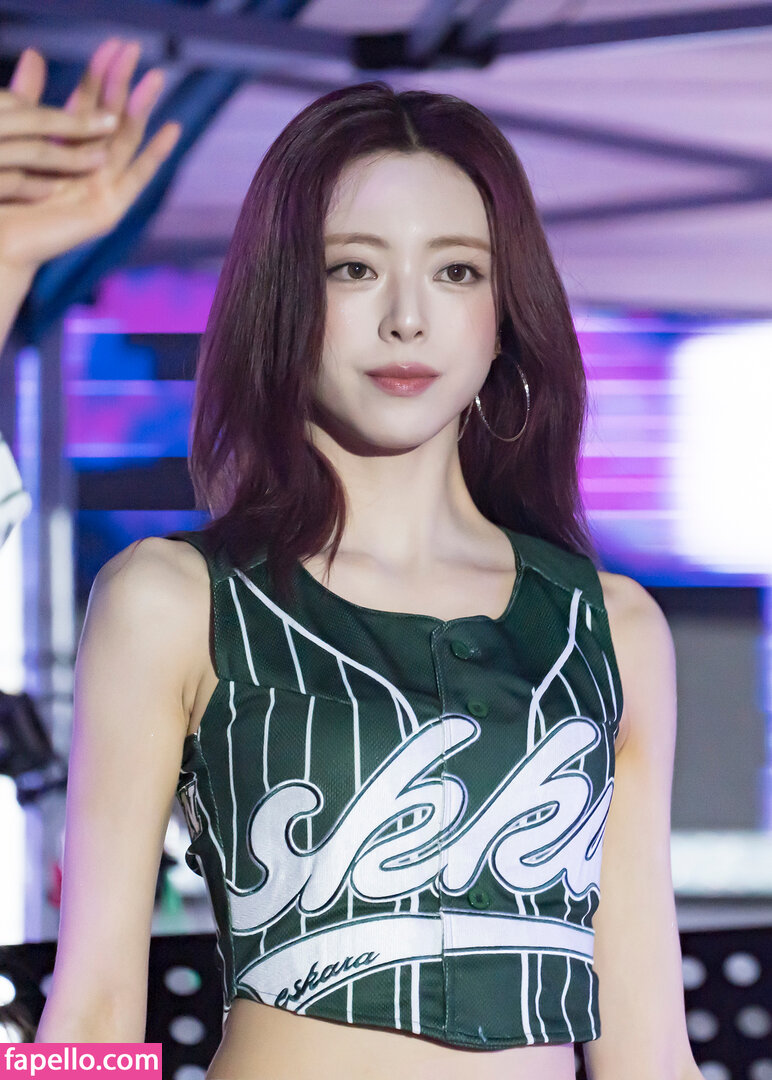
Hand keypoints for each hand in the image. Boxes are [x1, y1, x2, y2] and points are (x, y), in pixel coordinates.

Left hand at [0, 38, 181, 272]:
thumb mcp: (14, 137)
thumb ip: (28, 101)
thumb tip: (36, 53)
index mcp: (63, 150)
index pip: (86, 105)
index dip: (99, 74)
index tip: (114, 44)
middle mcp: (86, 168)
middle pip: (109, 118)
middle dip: (121, 82)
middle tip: (134, 48)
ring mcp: (100, 190)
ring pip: (124, 140)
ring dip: (141, 107)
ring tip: (155, 77)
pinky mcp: (108, 211)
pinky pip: (137, 178)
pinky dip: (156, 154)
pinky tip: (173, 128)